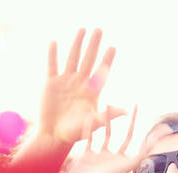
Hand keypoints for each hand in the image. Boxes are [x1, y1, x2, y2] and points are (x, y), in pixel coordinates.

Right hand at [40, 30, 126, 146]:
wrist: (53, 137)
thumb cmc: (74, 133)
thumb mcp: (93, 124)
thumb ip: (108, 116)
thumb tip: (127, 112)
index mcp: (91, 91)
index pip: (101, 72)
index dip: (107, 60)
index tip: (113, 47)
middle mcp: (79, 83)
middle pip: (88, 60)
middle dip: (94, 45)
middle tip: (99, 30)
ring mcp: (65, 82)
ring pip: (72, 58)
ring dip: (77, 44)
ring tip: (82, 29)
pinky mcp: (51, 84)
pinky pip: (52, 66)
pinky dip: (52, 55)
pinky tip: (54, 42)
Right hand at [59, 108, 140, 172]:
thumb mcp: (125, 168)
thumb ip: (142, 154)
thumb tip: (158, 142)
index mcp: (123, 162)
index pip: (136, 140)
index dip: (140, 126)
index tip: (144, 111)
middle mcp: (112, 159)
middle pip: (123, 135)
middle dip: (128, 119)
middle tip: (134, 103)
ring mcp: (98, 158)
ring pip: (106, 134)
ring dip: (107, 120)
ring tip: (108, 104)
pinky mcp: (85, 158)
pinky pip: (89, 139)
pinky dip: (89, 128)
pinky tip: (90, 115)